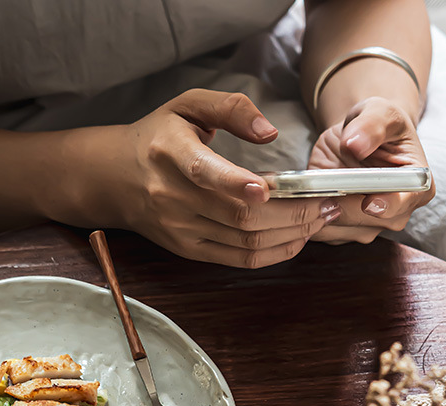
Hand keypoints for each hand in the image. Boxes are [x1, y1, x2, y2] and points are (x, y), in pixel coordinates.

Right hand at [112, 89, 340, 267]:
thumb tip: (269, 132)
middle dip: (292, 212)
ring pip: (245, 241)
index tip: (269, 187)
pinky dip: (274, 252)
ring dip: (291, 233)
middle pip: (239, 215)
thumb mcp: (187, 105)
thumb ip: (230, 108)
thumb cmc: (159, 138)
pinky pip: (238, 259)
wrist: (117, 179)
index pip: (203, 172)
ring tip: (321, 217)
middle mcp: (173, 197)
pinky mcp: (189, 250)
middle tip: (329, 202)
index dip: (236, 183)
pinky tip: (297, 238)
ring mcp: (181, 229)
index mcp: (169, 153)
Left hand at [307, 97, 434, 243]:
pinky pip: (320, 232)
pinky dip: (308, 217)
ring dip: (321, 212)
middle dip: (343, 205)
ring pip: (340, 230)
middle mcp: (396, 214)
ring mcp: (367, 227)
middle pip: (367, 222)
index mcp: (417, 186)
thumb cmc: (375, 125)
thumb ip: (372, 124)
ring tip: (315, 186)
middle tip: (323, 187)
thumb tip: (355, 143)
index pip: (406, 203)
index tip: (369, 203)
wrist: (355, 141)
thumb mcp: (378, 112)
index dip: (388, 205)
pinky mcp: (340, 231)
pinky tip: (308, 196)